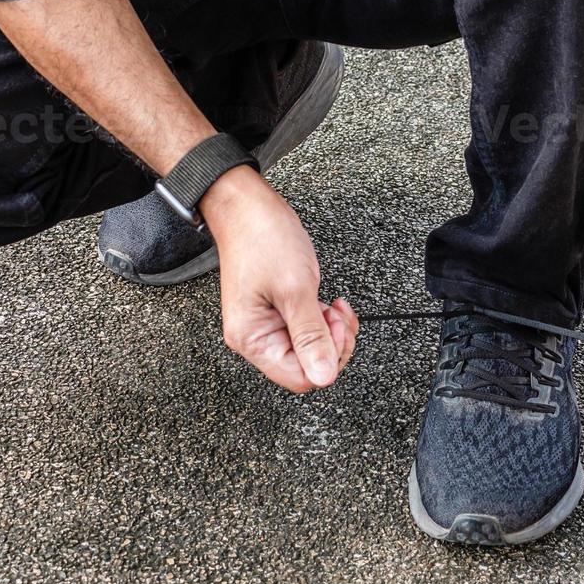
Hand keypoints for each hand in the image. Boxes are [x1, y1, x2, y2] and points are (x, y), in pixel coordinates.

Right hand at [202, 166, 357, 391]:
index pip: (299, 377)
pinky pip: (307, 330)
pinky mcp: (278, 311)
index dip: (326, 357)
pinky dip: (325, 320)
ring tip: (333, 305)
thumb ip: (311, 335)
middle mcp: (256, 337)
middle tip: (335, 314)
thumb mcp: (295, 289)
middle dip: (332, 343)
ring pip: (311, 349)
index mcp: (251, 338)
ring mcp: (267, 324)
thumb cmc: (263, 239)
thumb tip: (323, 376)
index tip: (335, 327)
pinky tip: (327, 302)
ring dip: (331, 331)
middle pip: (307, 366)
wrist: (248, 207)